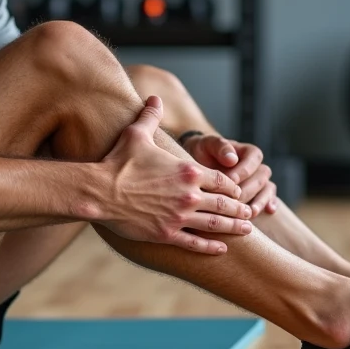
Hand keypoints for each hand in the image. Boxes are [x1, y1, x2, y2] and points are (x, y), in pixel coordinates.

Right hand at [99, 96, 254, 254]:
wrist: (99, 192)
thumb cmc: (118, 162)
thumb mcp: (136, 134)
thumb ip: (150, 116)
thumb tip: (154, 98)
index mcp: (187, 171)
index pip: (221, 180)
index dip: (232, 186)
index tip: (238, 190)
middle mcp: (189, 195)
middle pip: (224, 203)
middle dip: (240, 208)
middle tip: (250, 212)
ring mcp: (179, 217)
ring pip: (215, 224)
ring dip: (233, 227)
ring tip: (246, 230)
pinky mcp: (167, 234)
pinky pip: (195, 243)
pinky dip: (211, 247)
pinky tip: (222, 249)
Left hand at [184, 134, 278, 216]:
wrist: (198, 169)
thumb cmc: (203, 153)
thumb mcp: (207, 145)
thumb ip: (220, 148)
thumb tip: (232, 159)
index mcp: (247, 151)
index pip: (254, 157)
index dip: (244, 169)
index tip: (231, 180)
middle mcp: (256, 166)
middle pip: (261, 176)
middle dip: (248, 190)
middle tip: (235, 201)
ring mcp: (259, 181)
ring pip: (267, 189)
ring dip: (260, 201)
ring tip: (250, 212)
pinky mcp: (260, 194)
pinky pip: (270, 198)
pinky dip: (270, 203)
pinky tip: (268, 211)